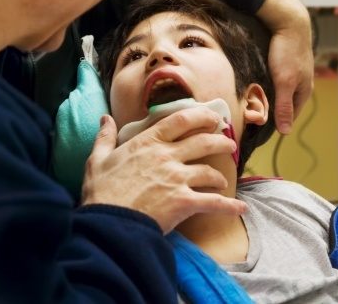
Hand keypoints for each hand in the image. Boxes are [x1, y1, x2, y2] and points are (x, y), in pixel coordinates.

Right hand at [81, 109, 245, 233]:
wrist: (109, 223)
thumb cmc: (101, 191)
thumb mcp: (97, 159)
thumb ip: (105, 137)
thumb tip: (104, 118)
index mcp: (148, 142)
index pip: (180, 120)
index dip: (200, 115)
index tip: (212, 116)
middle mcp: (167, 156)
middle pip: (202, 142)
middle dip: (220, 141)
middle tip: (228, 143)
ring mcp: (177, 179)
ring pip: (209, 171)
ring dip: (220, 175)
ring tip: (224, 179)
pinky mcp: (184, 203)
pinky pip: (213, 202)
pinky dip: (229, 205)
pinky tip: (240, 207)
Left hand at [256, 0, 313, 132]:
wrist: (288, 21)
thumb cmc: (288, 51)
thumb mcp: (285, 81)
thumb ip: (284, 106)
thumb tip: (286, 132)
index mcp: (303, 91)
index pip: (289, 116)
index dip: (274, 123)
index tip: (255, 130)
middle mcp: (299, 83)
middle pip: (282, 103)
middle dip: (267, 109)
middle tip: (247, 114)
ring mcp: (291, 72)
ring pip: (275, 90)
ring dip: (263, 96)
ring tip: (246, 101)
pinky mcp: (282, 61)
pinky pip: (271, 78)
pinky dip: (262, 83)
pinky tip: (251, 83)